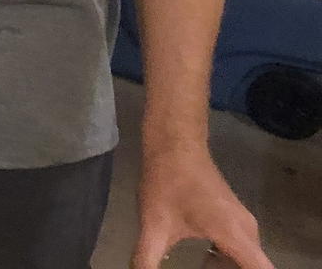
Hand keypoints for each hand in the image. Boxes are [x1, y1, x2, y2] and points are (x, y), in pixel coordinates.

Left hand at [132, 145, 270, 268]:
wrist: (174, 144)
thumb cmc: (167, 182)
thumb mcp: (153, 226)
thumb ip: (147, 259)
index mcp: (236, 236)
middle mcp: (248, 232)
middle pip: (253, 267)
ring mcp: (243, 223)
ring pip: (246, 259)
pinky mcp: (233, 217)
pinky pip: (239, 248)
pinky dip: (225, 260)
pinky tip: (204, 263)